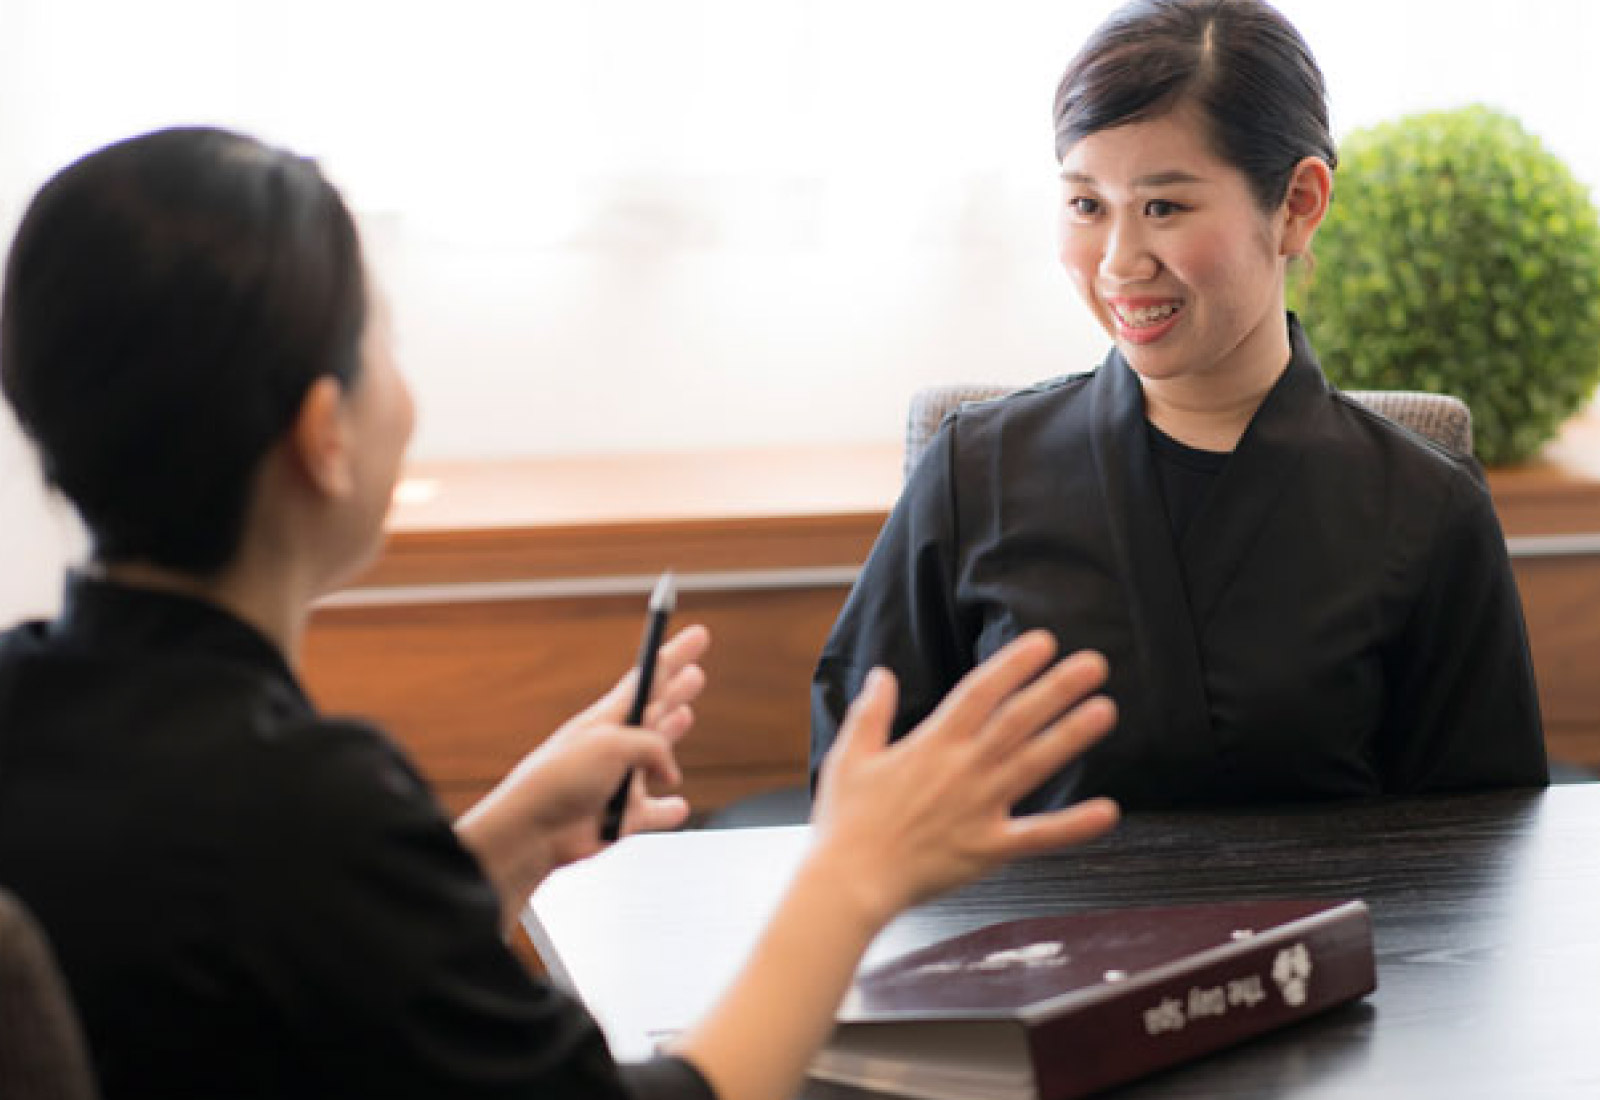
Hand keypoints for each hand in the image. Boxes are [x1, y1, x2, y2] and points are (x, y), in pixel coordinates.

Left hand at [519, 623, 711, 868]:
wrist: (533, 830)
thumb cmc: (560, 780)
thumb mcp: (611, 744)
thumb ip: (651, 746)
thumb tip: (670, 772)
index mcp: (610, 719)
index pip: (650, 677)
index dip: (675, 654)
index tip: (697, 634)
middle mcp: (617, 746)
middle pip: (656, 708)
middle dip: (677, 688)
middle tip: (695, 671)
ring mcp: (620, 781)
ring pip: (657, 754)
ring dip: (673, 732)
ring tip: (686, 716)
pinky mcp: (622, 818)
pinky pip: (655, 813)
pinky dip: (669, 810)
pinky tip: (677, 806)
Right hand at [809, 631, 1117, 928]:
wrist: (849, 881)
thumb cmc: (845, 820)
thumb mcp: (849, 756)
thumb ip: (870, 712)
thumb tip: (880, 674)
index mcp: (931, 743)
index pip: (980, 692)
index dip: (1013, 664)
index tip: (1045, 642)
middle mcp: (962, 769)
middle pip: (1017, 719)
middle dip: (1057, 688)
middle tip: (1095, 664)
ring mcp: (979, 808)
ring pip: (1033, 764)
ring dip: (1071, 736)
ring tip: (1105, 709)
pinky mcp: (988, 848)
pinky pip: (1038, 836)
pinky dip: (1073, 825)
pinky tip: (1109, 811)